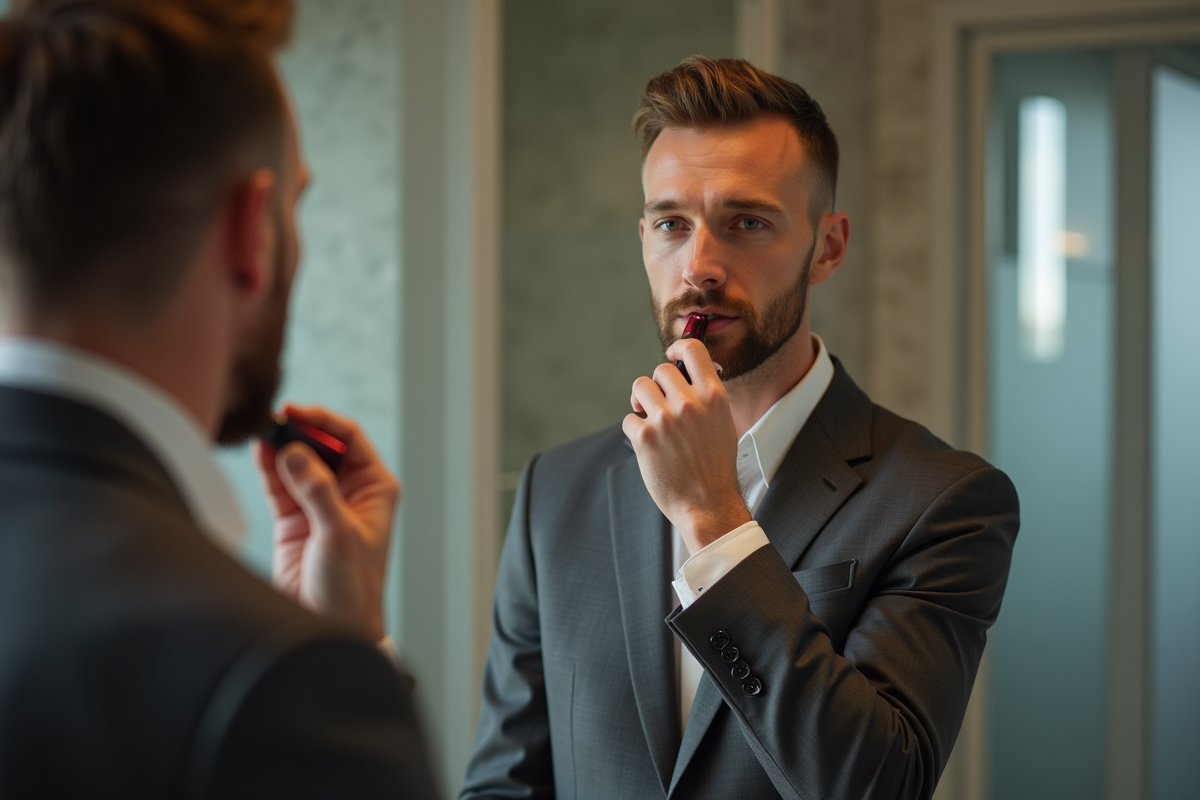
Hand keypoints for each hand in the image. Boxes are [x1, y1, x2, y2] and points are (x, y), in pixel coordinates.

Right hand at [253, 403, 397, 640]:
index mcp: (374, 488)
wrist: (332, 625)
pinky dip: (268, 468)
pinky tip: (259, 453)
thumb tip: (294, 453)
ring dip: (280, 448)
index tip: (296, 412)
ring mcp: (319, 503)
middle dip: (298, 432)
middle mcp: (349, 491)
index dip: (324, 422)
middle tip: (274, 422)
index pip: (351, 439)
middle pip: (321, 446)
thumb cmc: (352, 588)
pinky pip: (279, 484)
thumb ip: (317, 492)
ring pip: (297, 462)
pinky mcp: (294, 519)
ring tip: (262, 434)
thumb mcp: (339, 535)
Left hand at [621, 339, 751, 553]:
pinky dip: (635, 430)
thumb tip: (687, 373)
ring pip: (639, 389)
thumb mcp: (724, 424)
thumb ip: (707, 398)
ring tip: (649, 419)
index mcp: (713, 397)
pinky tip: (647, 446)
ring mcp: (666, 420)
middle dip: (656, 386)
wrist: (707, 504)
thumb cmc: (715, 467)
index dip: (678, 348)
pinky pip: (629, 419)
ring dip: (641, 402)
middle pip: (659, 371)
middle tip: (658, 404)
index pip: (693, 351)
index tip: (671, 356)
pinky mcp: (645, 438)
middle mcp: (689, 404)